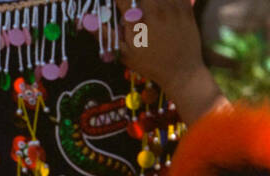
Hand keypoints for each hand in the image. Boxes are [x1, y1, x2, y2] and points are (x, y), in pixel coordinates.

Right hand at [115, 0, 225, 122]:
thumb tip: (84, 20)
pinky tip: (159, 4)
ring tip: (144, 6)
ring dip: (148, 0)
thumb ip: (104, 34)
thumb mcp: (124, 53)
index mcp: (137, 18)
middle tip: (132, 7)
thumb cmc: (151, 65)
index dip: (117, 0)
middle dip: (131, 1)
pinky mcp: (186, 10)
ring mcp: (172, 8)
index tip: (118, 4)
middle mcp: (155, 9)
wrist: (183, 74)